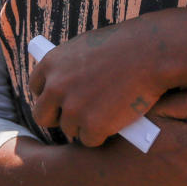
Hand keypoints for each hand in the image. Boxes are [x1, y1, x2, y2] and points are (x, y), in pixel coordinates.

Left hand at [30, 22, 167, 146]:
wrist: (150, 52)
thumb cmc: (125, 45)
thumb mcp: (87, 47)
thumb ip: (69, 66)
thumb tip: (64, 82)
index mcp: (51, 63)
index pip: (36, 88)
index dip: (50, 95)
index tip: (61, 100)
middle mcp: (56, 87)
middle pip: (43, 116)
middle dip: (58, 118)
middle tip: (78, 117)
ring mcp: (73, 108)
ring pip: (70, 129)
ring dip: (86, 125)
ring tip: (108, 111)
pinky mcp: (92, 126)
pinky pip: (90, 140)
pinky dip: (103, 134)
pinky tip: (117, 120)